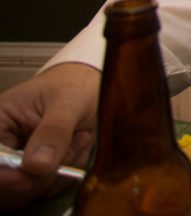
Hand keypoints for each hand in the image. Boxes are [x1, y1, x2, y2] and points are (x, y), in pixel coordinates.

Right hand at [0, 63, 99, 207]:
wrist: (93, 87)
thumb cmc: (74, 86)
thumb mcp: (69, 100)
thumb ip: (54, 130)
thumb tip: (37, 165)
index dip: (3, 175)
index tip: (25, 179)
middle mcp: (3, 146)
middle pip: (4, 185)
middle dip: (40, 175)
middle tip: (70, 147)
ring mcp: (19, 163)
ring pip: (26, 192)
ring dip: (59, 172)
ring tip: (78, 139)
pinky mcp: (37, 174)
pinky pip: (48, 190)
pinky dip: (68, 174)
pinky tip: (79, 147)